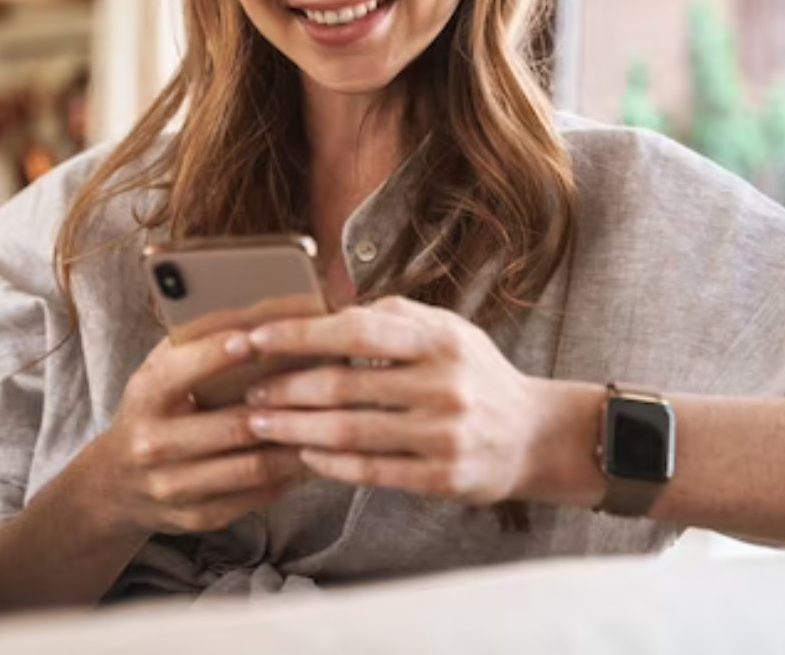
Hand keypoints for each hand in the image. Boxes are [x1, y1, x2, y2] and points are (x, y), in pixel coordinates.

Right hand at [87, 321, 306, 537]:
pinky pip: (256, 495)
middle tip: (327, 385)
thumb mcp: (160, 372)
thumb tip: (261, 314)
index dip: (221, 355)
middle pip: (234, 425)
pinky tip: (312, 455)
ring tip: (331, 422)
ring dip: (297, 444)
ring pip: (253, 466)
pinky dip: (289, 475)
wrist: (116, 483)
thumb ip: (199, 344)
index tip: (258, 339)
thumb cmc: (153, 411)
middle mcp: (155, 443)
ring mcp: (176, 485)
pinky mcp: (199, 515)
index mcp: (146, 395)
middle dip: (284, 405)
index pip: (184, 372)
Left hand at [240, 296, 540, 504]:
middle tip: (248, 390)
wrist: (536, 435)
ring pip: (350, 432)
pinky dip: (329, 463)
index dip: (299, 334)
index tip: (256, 338)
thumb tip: (329, 307)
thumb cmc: (476, 375)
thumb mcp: (448, 329)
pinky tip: (302, 454)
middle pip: (344, 385)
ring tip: (260, 424)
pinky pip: (371, 471)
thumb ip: (394, 315)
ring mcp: (443, 434)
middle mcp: (443, 384)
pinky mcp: (442, 477)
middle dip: (285, 388)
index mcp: (438, 339)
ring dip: (295, 428)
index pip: (355, 330)